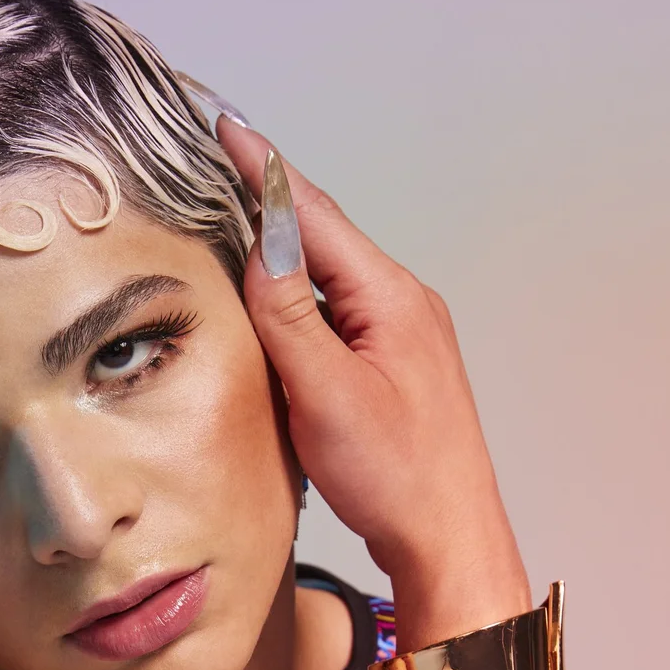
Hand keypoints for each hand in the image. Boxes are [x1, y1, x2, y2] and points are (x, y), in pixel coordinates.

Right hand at [216, 119, 530, 643]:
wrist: (449, 538)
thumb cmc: (398, 479)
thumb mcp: (327, 395)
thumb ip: (290, 316)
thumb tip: (263, 245)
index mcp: (390, 299)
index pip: (314, 216)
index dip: (265, 172)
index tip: (227, 131)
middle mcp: (403, 305)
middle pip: (324, 239)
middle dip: (271, 203)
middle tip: (220, 165)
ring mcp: (404, 335)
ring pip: (331, 279)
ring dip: (285, 254)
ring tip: (236, 226)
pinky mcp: (397, 366)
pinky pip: (340, 315)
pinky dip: (303, 301)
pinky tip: (278, 308)